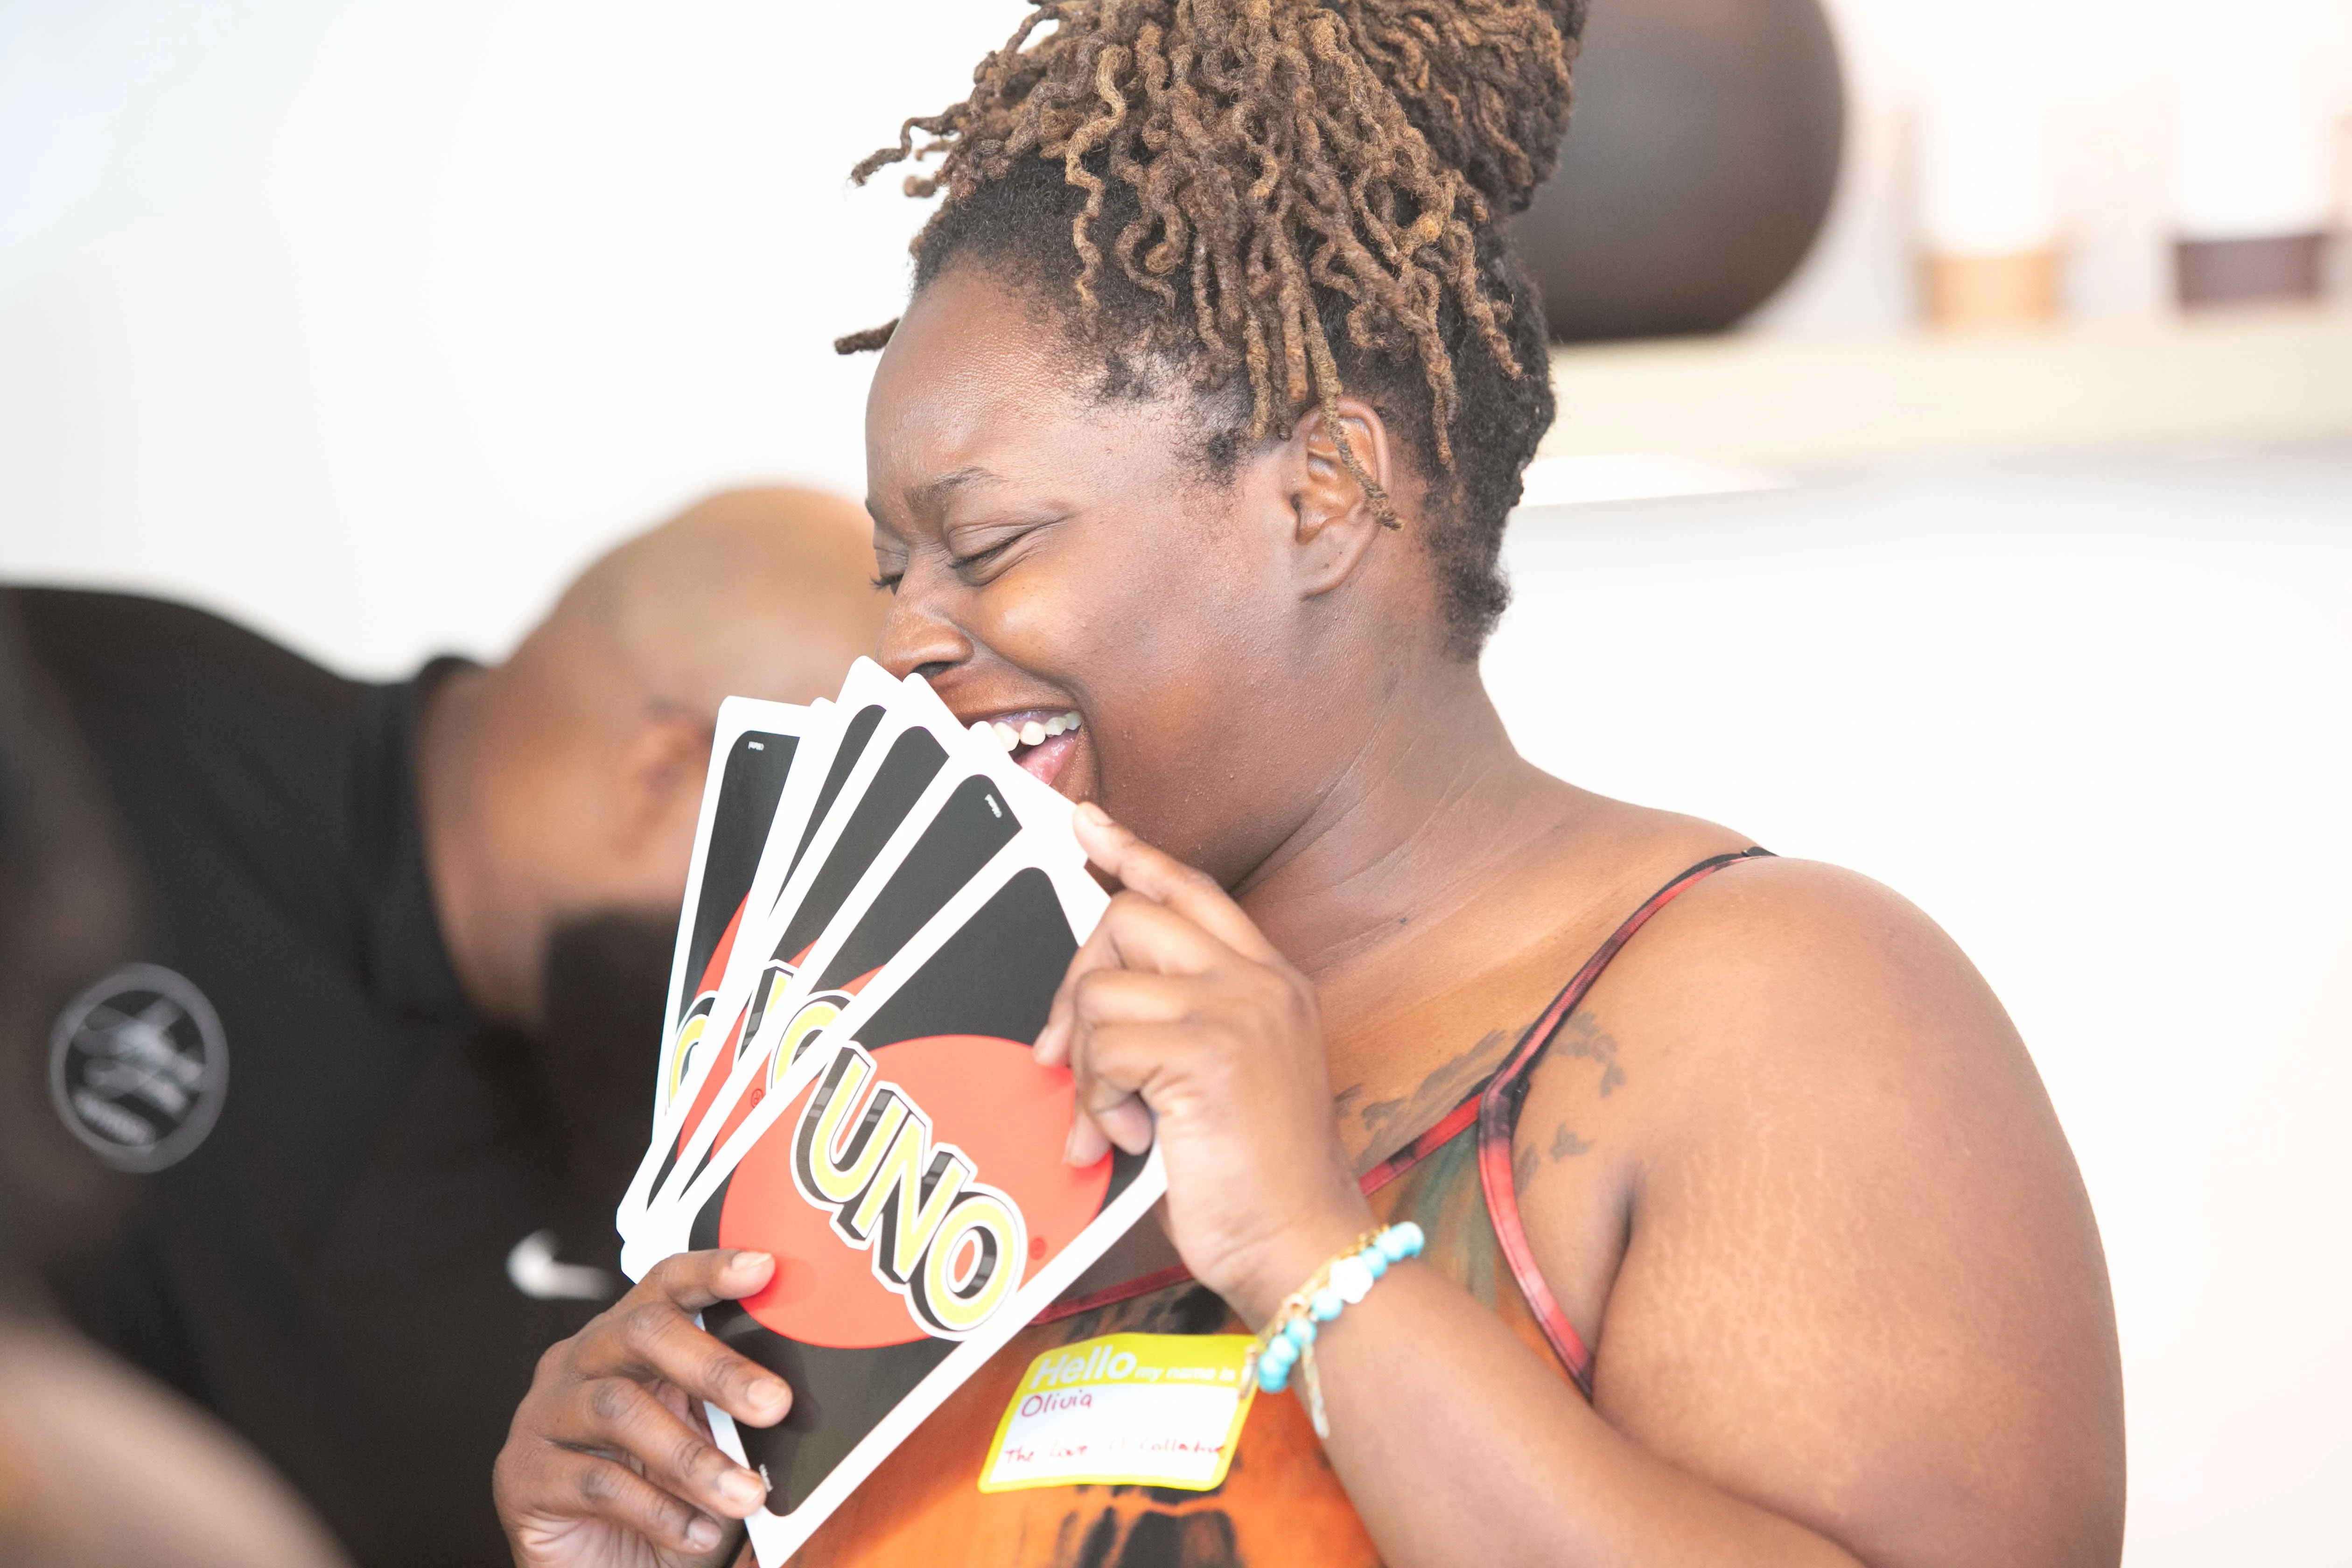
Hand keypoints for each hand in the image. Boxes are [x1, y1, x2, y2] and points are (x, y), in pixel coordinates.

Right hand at [493, 1249, 792, 1567]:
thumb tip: (790, 1400)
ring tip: (746, 1495)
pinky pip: (597, 1483)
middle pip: (643, 1332)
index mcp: (627, 1339)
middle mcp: (580, 1361)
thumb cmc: (664, 1497)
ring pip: (619, 1410)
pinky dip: (658, 1510)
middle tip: (774, 1404)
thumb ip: (735, 1415)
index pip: (665, 1286)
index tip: (764, 1268)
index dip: (710, 1270)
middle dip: (716, 1366)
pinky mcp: (523, 1475)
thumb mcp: (707, 1446)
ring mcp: (544, 1414)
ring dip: (693, 1457)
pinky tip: (699, 1534)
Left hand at [1034, 804, 1372, 1325]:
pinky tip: (1132, 1140)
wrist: (1300, 1246)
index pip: (1192, 888)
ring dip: (1087, 1067)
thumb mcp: (1220, 1079)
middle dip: (1076, 982)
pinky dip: (1096, 1102)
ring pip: (1103, 990)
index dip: (1131, 852)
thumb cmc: (1254, 1180)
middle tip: (1066, 1056)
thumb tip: (1087, 1009)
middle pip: (1128, 918)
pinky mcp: (1205, 1053)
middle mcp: (1258, 982)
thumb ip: (1173, 1026)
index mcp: (1269, 982)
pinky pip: (1104, 1048)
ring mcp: (1236, 1011)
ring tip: (1118, 1122)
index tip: (1087, 825)